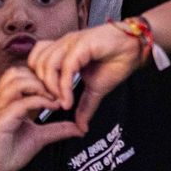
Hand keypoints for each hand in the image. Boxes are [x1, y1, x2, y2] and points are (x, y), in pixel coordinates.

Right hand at [0, 66, 80, 170]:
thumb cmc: (8, 154)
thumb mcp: (39, 137)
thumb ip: (57, 129)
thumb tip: (80, 128)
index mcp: (7, 100)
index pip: (22, 73)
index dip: (42, 76)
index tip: (61, 88)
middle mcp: (1, 100)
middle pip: (18, 71)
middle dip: (41, 77)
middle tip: (59, 91)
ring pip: (16, 80)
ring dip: (40, 86)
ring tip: (54, 98)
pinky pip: (19, 103)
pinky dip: (39, 101)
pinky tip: (52, 107)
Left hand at [26, 22, 142, 131]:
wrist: (135, 49)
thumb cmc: (116, 61)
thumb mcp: (95, 89)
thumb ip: (84, 106)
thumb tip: (81, 127)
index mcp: (62, 51)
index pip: (35, 62)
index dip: (38, 83)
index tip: (48, 103)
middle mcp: (63, 44)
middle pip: (36, 64)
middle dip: (42, 88)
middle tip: (53, 105)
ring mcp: (71, 42)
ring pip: (47, 65)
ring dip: (52, 88)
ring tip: (62, 103)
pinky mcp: (82, 44)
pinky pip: (66, 67)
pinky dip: (64, 87)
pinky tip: (68, 100)